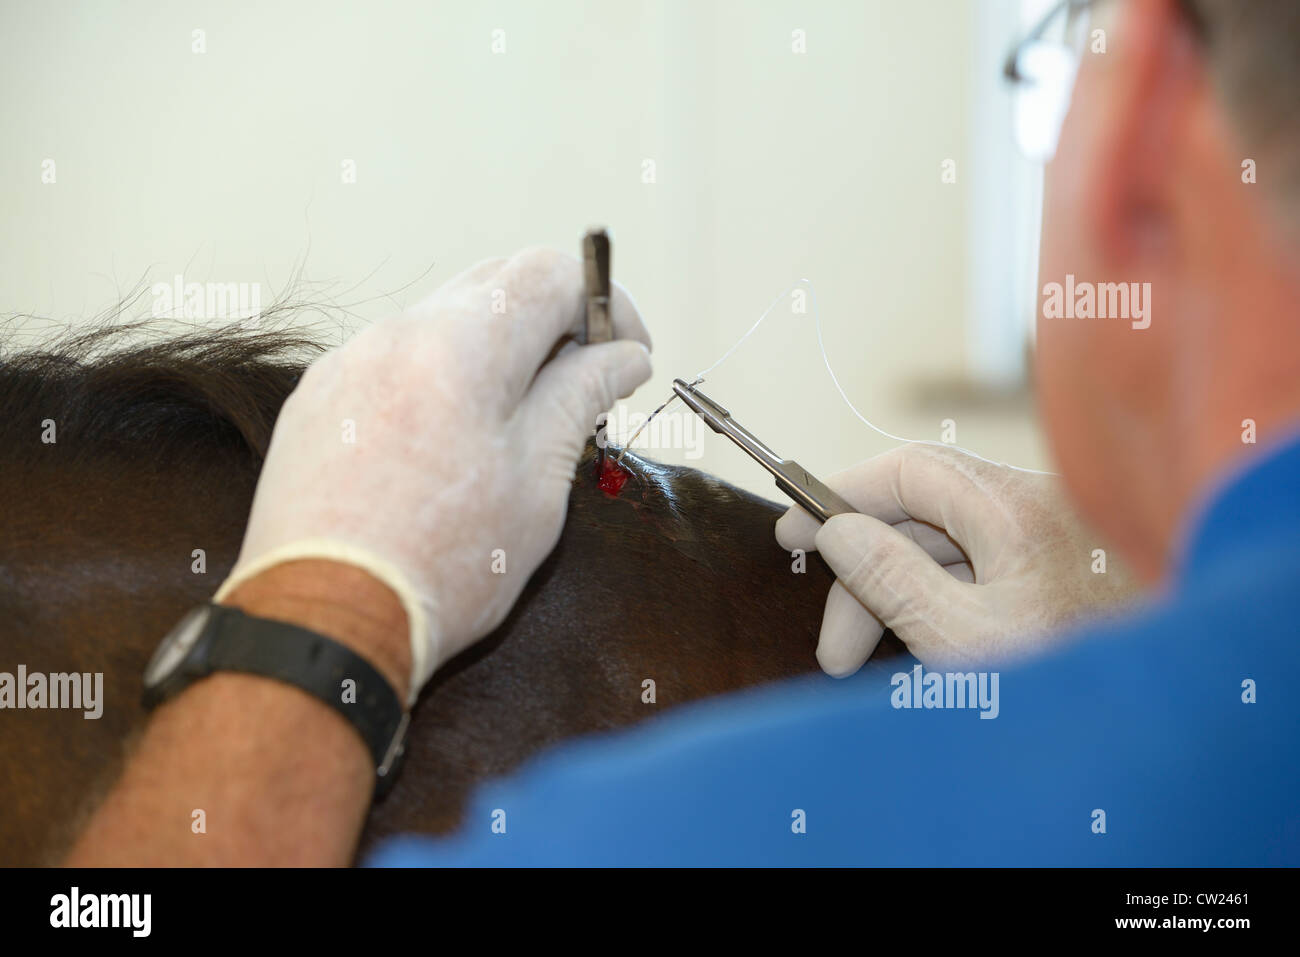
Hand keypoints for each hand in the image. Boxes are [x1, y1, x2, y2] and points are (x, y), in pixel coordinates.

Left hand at [215, 248, 651, 700]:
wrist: (325, 623)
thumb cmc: (439, 567)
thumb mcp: (537, 484)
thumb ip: (580, 399)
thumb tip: (623, 357)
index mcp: (459, 348)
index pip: (548, 273)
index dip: (605, 303)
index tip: (627, 352)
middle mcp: (395, 336)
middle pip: (495, 285)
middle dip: (554, 321)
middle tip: (585, 382)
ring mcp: (349, 364)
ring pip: (444, 323)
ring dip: (497, 352)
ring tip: (519, 425)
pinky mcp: (320, 399)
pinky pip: (397, 362)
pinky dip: (442, 379)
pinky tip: (453, 444)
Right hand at [775, 443, 1137, 674]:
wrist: (1171, 716)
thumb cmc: (1076, 680)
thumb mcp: (964, 638)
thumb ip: (893, 578)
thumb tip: (836, 530)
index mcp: (1014, 511)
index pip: (908, 471)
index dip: (841, 494)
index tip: (793, 530)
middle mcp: (1035, 508)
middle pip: (921, 515)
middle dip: (866, 575)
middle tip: (833, 647)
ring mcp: (1051, 536)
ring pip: (946, 545)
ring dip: (897, 593)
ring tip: (863, 661)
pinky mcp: (1060, 567)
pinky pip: (978, 567)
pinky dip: (936, 597)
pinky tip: (918, 642)